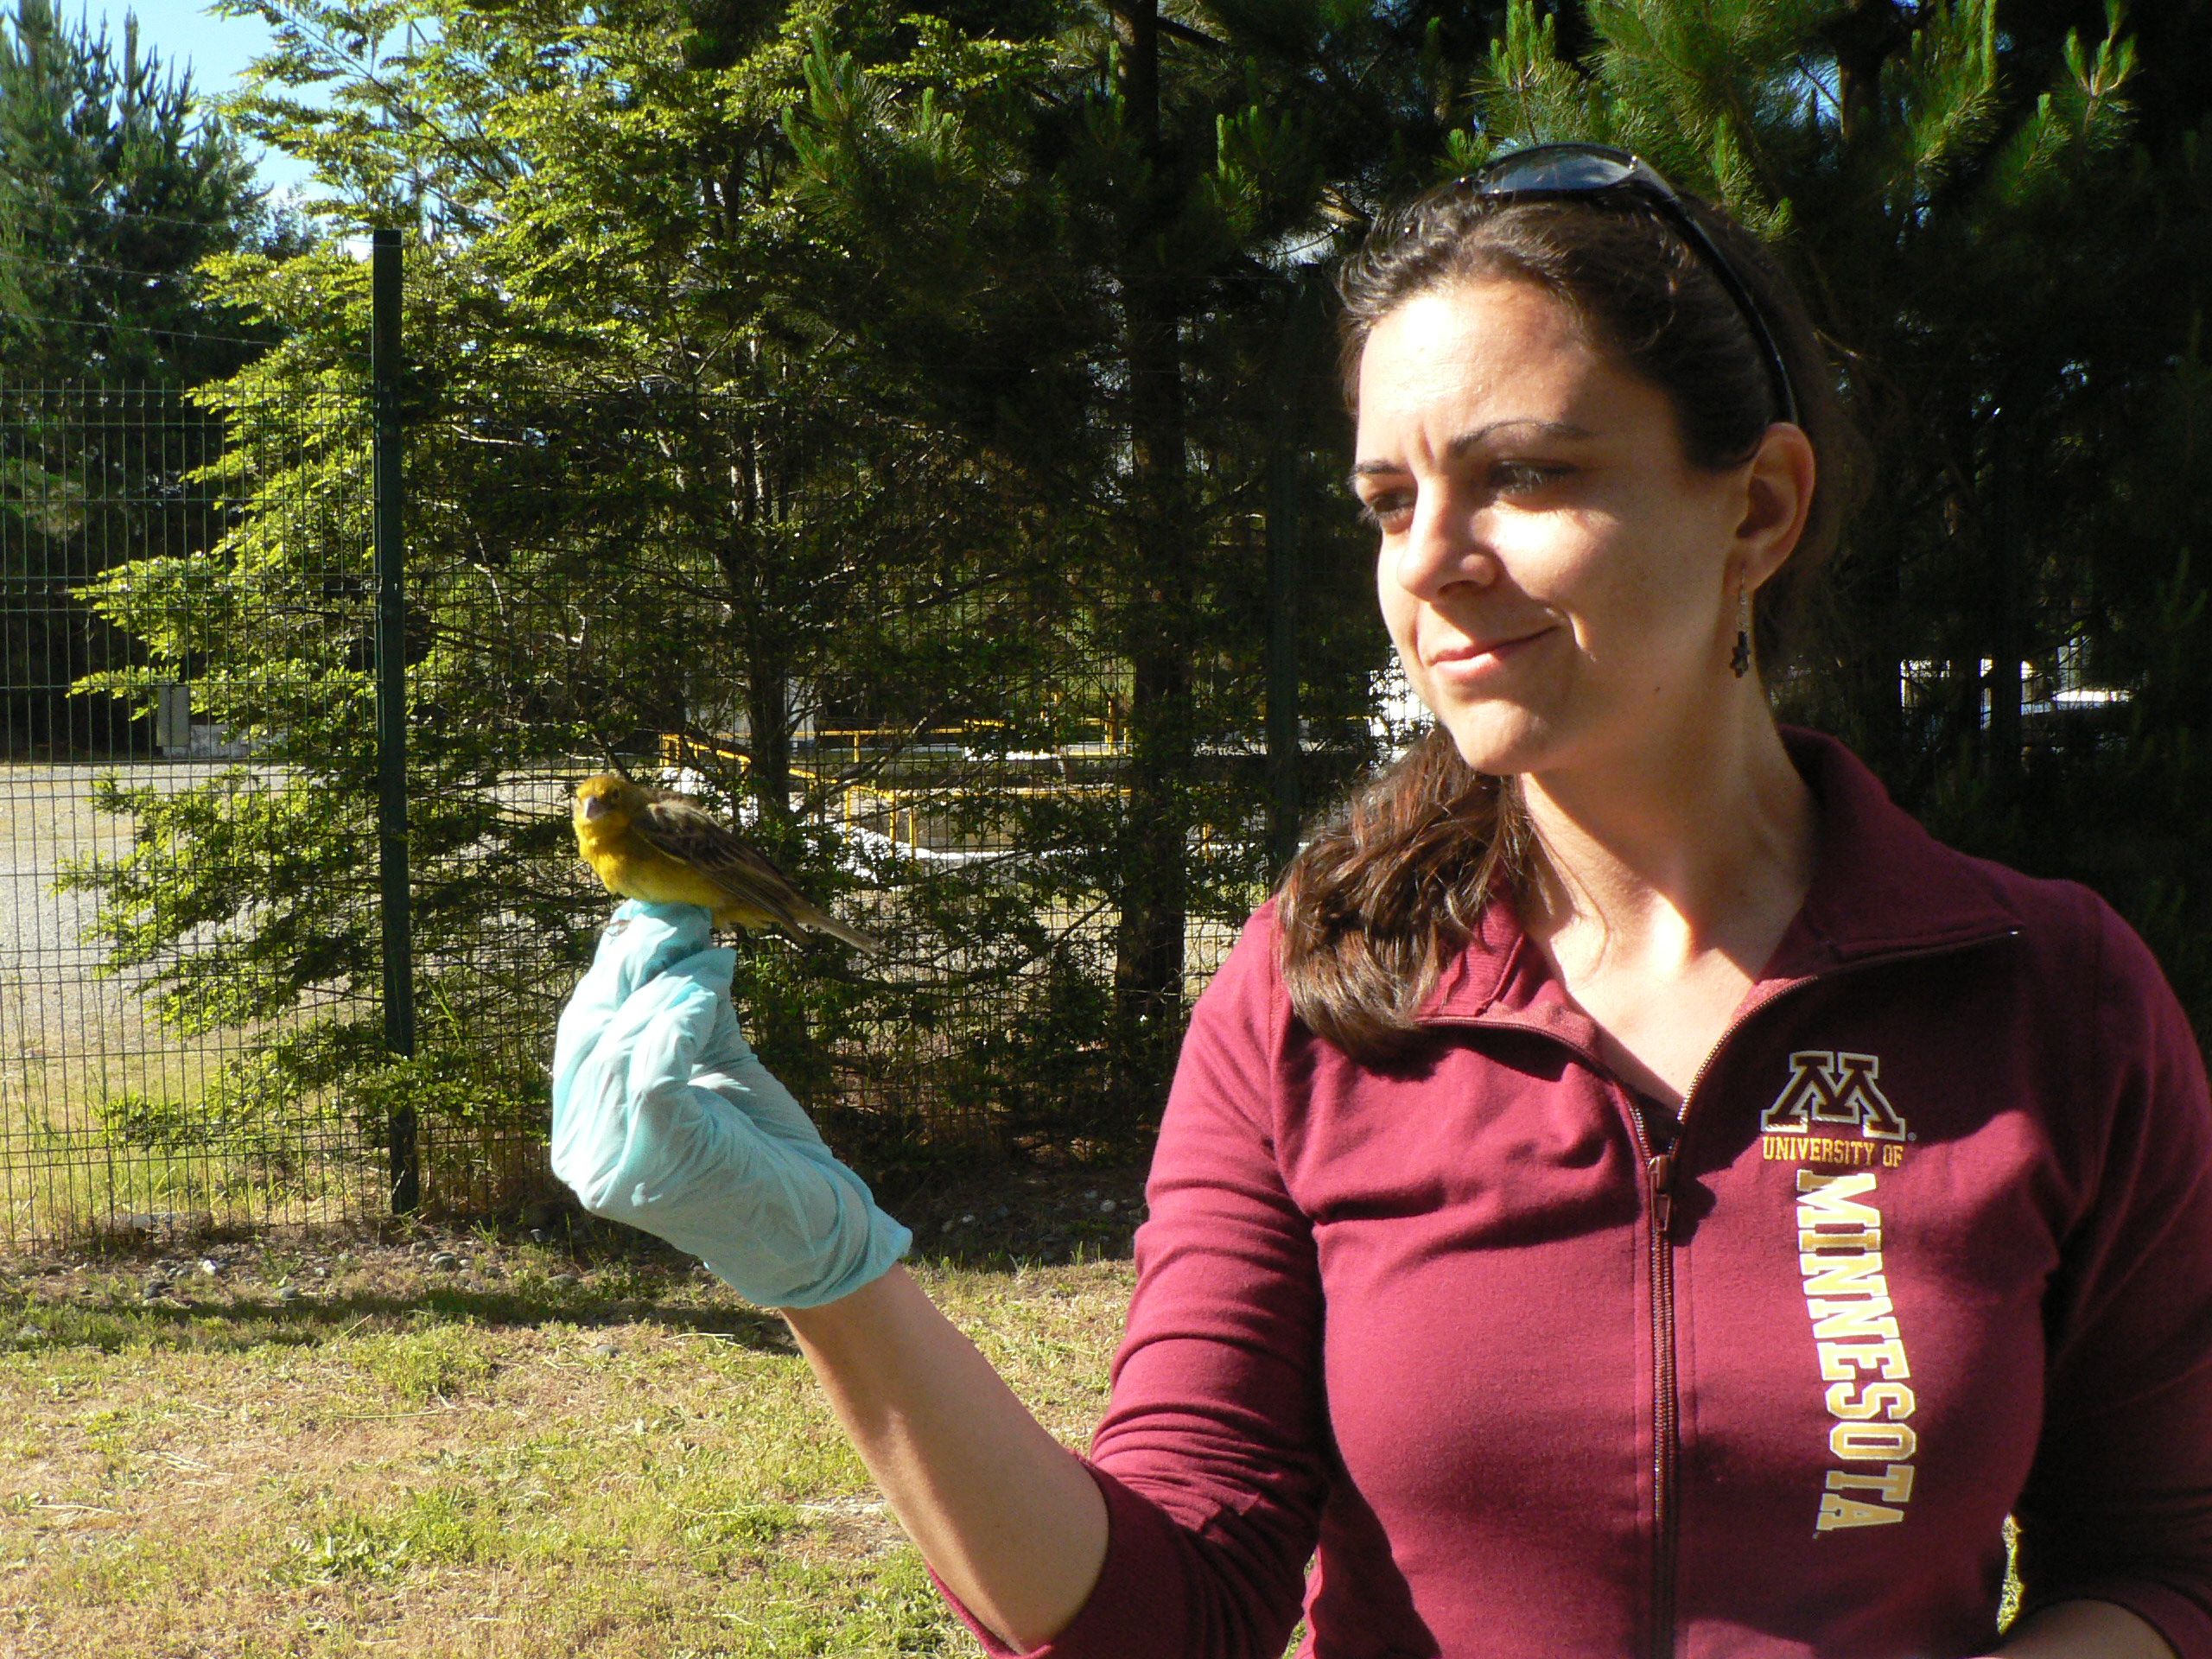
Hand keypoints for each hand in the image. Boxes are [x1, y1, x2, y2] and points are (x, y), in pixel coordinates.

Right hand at [550, 899, 910, 1307]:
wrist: (813, 1224)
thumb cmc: (762, 1146)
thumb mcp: (713, 1062)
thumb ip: (685, 1006)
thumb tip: (673, 926)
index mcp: (582, 1127)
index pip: (580, 1027)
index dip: (615, 965)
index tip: (657, 914)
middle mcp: (581, 1154)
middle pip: (593, 1030)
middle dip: (640, 965)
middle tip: (688, 920)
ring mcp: (611, 1167)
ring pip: (623, 1045)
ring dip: (674, 989)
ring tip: (716, 963)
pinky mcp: (656, 1166)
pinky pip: (653, 1073)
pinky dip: (682, 1021)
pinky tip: (714, 993)